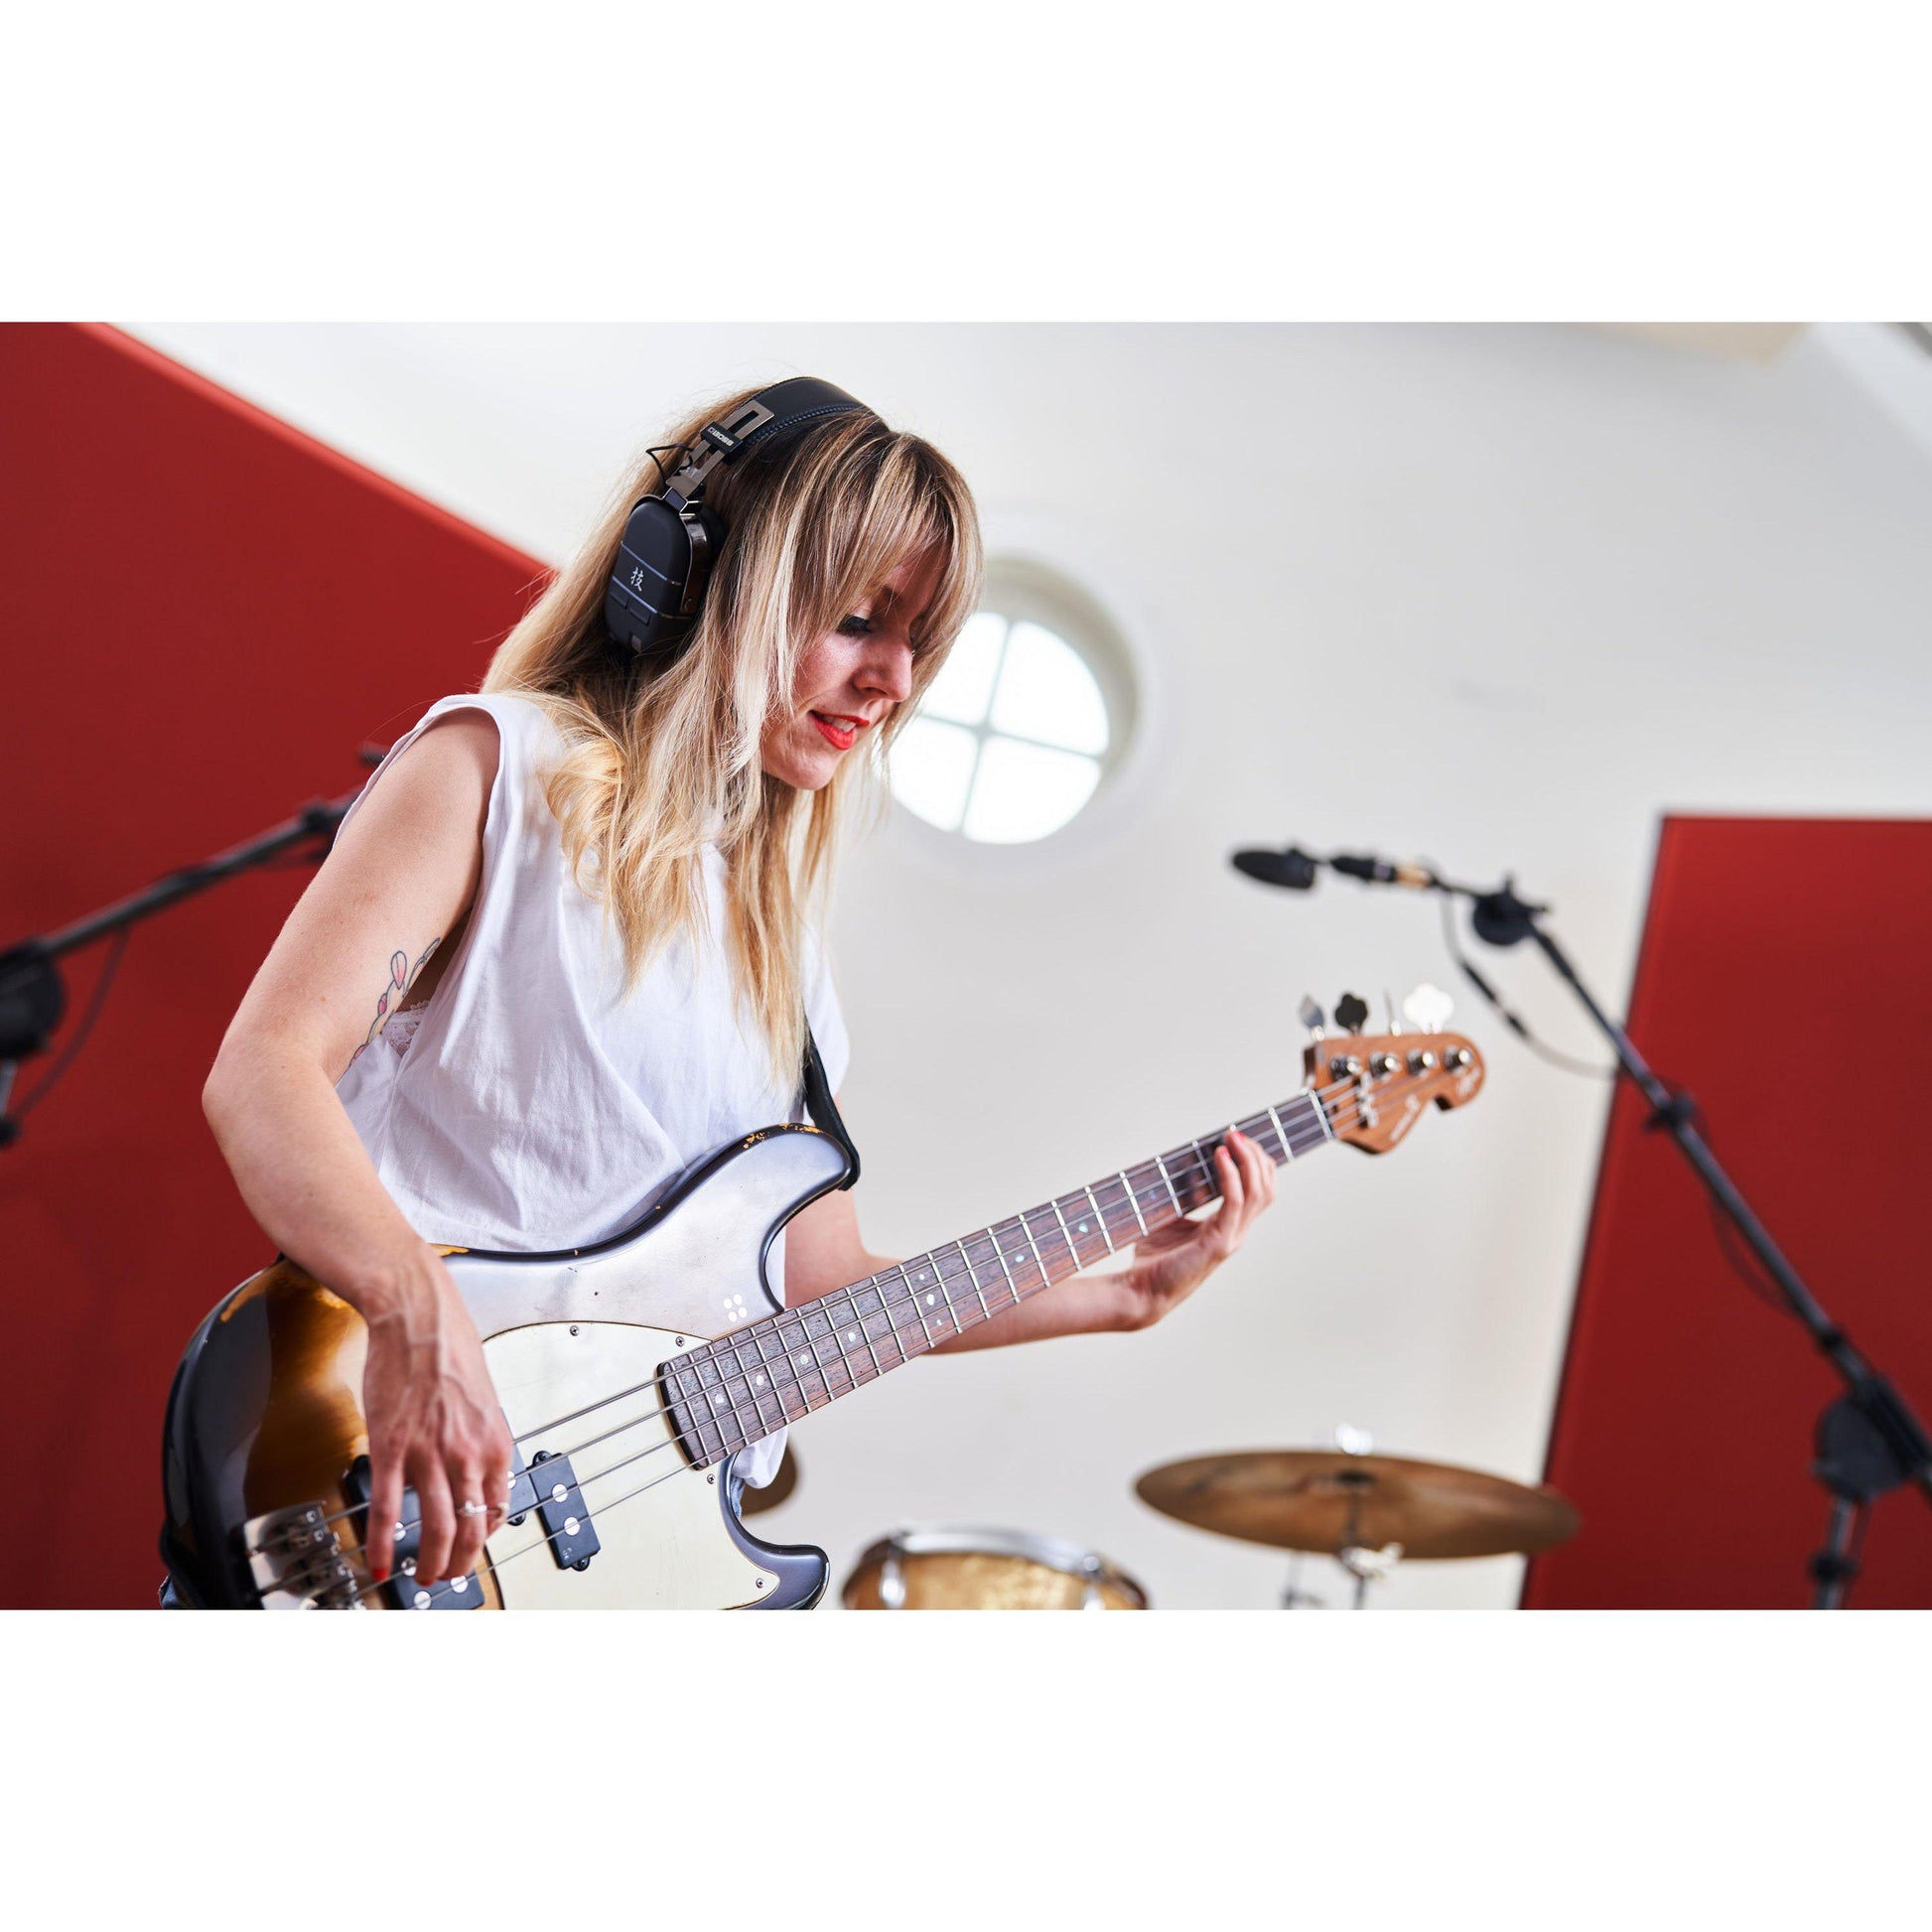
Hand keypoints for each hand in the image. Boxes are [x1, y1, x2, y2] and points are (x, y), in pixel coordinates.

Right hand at [359, 1251, 512, 1587]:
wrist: (419, 1317)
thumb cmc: (450, 1349)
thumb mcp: (483, 1401)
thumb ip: (480, 1440)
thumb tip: (475, 1472)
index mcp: (495, 1442)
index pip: (497, 1508)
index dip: (483, 1537)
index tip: (471, 1549)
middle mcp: (468, 1453)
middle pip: (469, 1528)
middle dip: (459, 1563)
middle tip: (447, 1576)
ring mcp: (429, 1453)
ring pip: (434, 1526)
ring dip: (429, 1561)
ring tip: (420, 1577)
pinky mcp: (391, 1447)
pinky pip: (386, 1508)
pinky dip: (382, 1543)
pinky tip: (380, 1563)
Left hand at [1118, 1126, 1277, 1328]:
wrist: (1140, 1292)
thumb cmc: (1153, 1259)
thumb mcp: (1172, 1219)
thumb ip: (1183, 1198)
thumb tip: (1177, 1166)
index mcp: (1230, 1228)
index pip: (1261, 1192)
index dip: (1257, 1163)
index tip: (1238, 1138)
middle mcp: (1236, 1233)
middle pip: (1266, 1188)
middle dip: (1256, 1156)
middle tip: (1236, 1133)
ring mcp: (1230, 1239)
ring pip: (1257, 1192)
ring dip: (1247, 1159)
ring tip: (1232, 1138)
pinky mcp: (1217, 1243)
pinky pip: (1233, 1202)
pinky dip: (1230, 1175)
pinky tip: (1219, 1156)